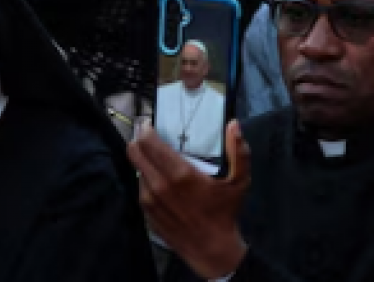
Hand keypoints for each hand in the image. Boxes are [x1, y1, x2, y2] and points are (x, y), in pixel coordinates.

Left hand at [130, 122, 251, 279]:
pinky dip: (147, 180)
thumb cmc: (224, 213)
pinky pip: (140, 188)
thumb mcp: (239, 182)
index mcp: (180, 174)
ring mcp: (149, 201)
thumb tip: (234, 124)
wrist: (211, 250)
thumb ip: (239, 151)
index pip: (149, 143)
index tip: (149, 123)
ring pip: (136, 170)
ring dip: (144, 161)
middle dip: (138, 140)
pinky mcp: (146, 213)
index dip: (145, 129)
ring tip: (157, 159)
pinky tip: (161, 181)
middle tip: (147, 135)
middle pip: (134, 153)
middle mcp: (159, 185)